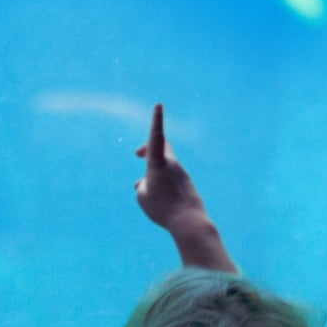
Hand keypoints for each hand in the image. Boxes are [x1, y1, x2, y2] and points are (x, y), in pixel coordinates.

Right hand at [133, 103, 217, 248]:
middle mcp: (172, 164)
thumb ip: (143, 185)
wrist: (188, 221)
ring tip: (150, 195)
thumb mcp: (143, 197)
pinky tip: (162, 203)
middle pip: (161, 147)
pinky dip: (162, 186)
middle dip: (148, 148)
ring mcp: (181, 173)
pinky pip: (171, 180)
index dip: (156, 121)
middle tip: (137, 153)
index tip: (158, 106)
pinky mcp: (186, 183)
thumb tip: (146, 183)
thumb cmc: (162, 208)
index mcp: (158, 164)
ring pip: (164, 167)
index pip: (156, 137)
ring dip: (154, 175)